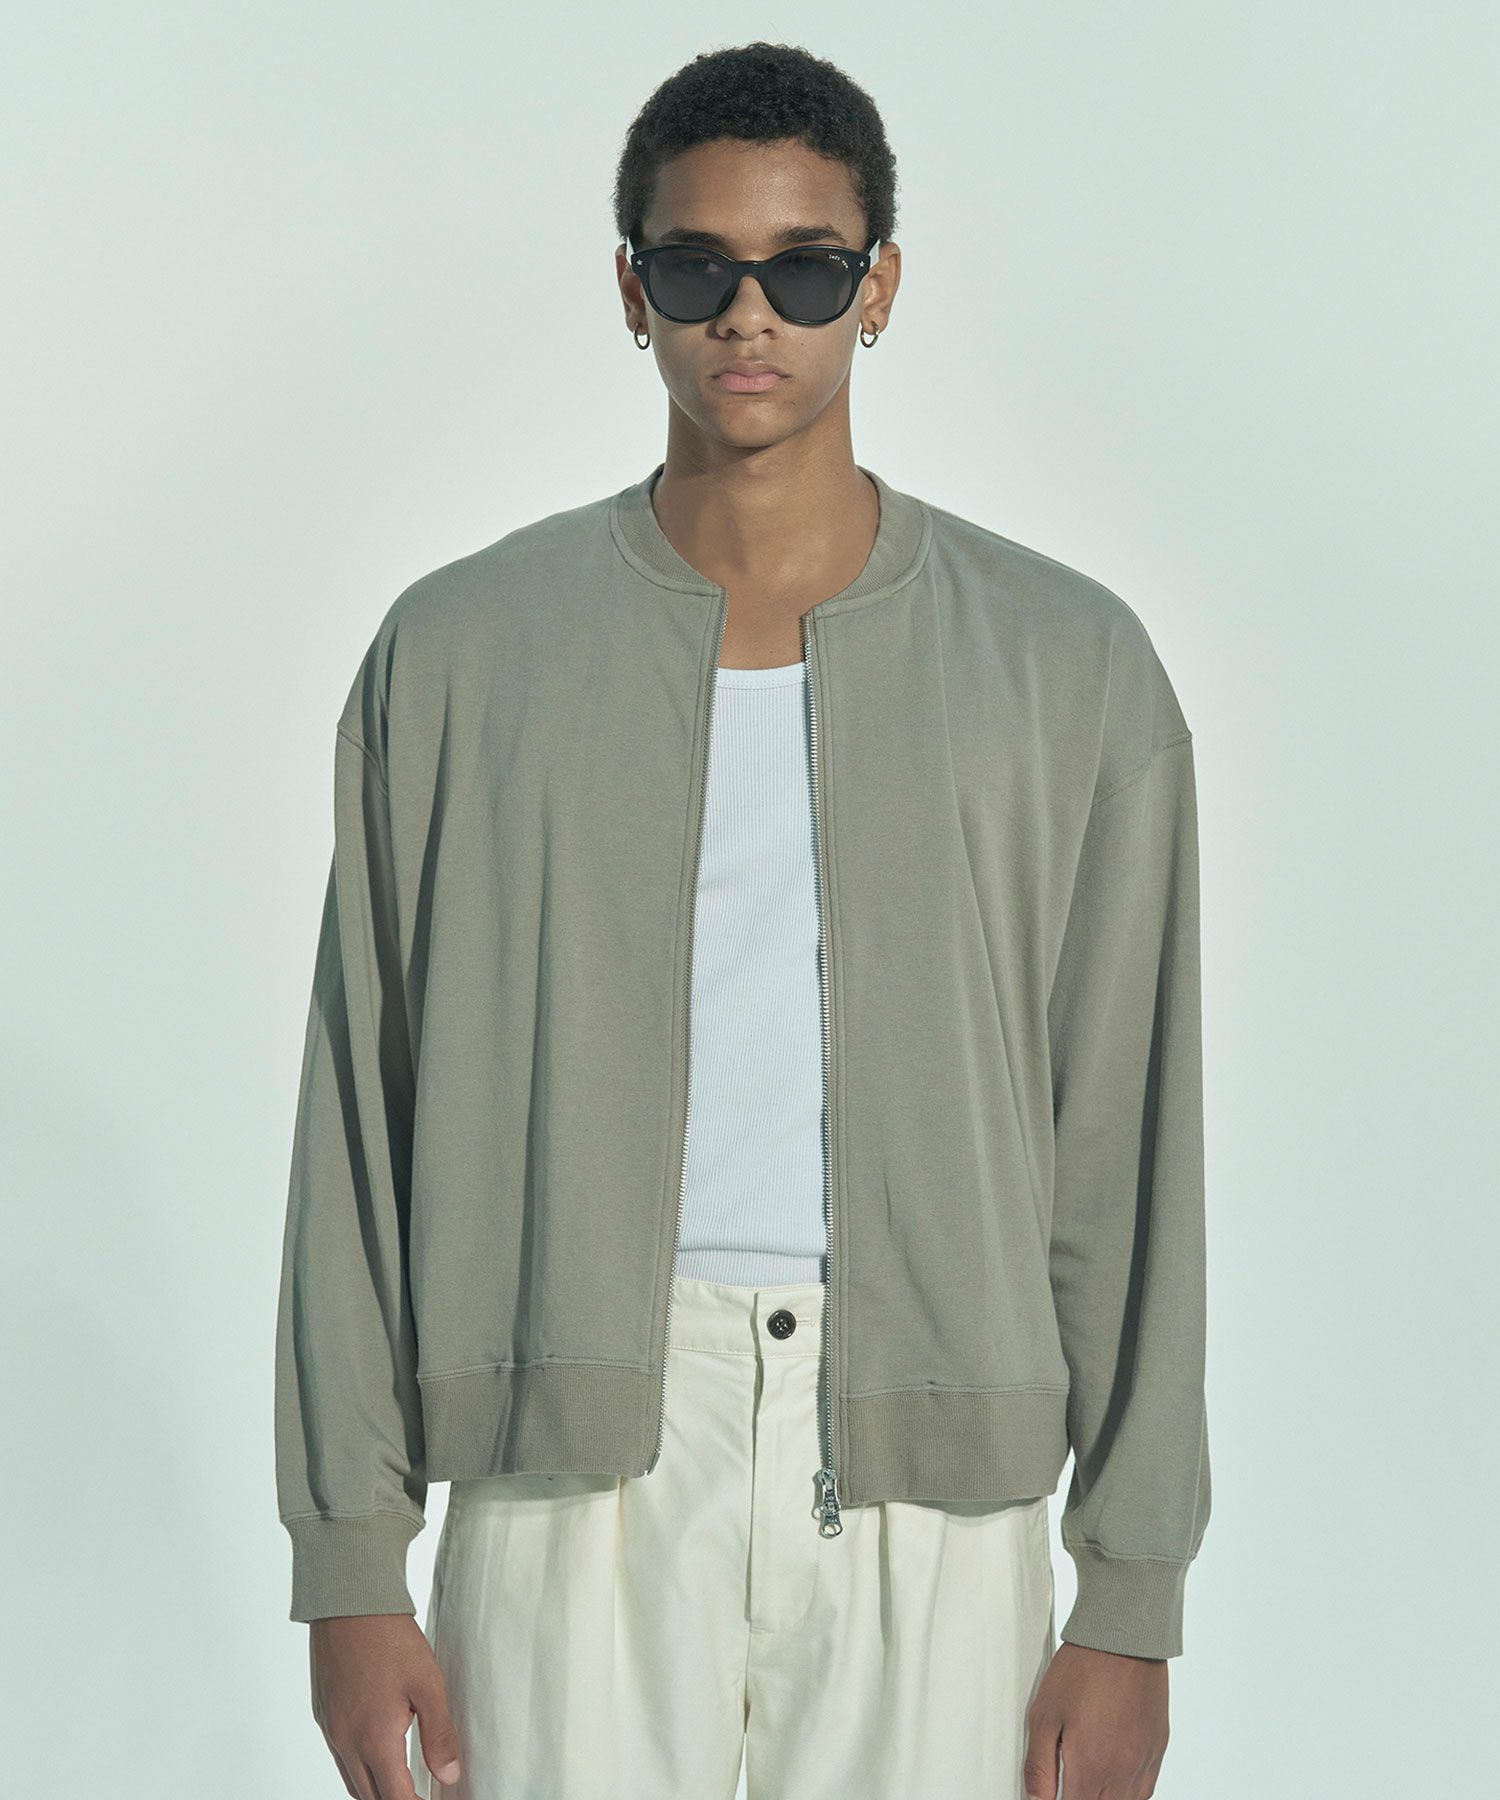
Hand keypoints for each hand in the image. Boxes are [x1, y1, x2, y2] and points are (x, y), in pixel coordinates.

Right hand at [309, 1614, 462, 1797]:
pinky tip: (375, 1756)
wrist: (348, 1602)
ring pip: (351, 1781)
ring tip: (399, 1787)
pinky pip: (340, 1758)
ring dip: (375, 1791)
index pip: (395, 1799)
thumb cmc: (389, 1638)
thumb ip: (439, 1735)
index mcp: (374, 1739)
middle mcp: (346, 1741)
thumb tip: (449, 1776)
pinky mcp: (324, 1714)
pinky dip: (358, 1769)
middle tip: (418, 1796)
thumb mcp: (428, 1683)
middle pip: (369, 1798)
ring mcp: (331, 1729)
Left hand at [1023, 1640, 1168, 1799]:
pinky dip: (1127, 1792)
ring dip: (1103, 1798)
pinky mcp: (1158, 1749)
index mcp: (1091, 1766)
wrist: (1125, 1636)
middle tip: (1066, 1781)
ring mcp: (1145, 1762)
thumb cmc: (1083, 1668)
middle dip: (1078, 1799)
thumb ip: (1038, 1766)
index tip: (1050, 1793)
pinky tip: (1112, 1777)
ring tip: (1086, 1779)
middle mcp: (1123, 1772)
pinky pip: (1145, 1790)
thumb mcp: (1045, 1714)